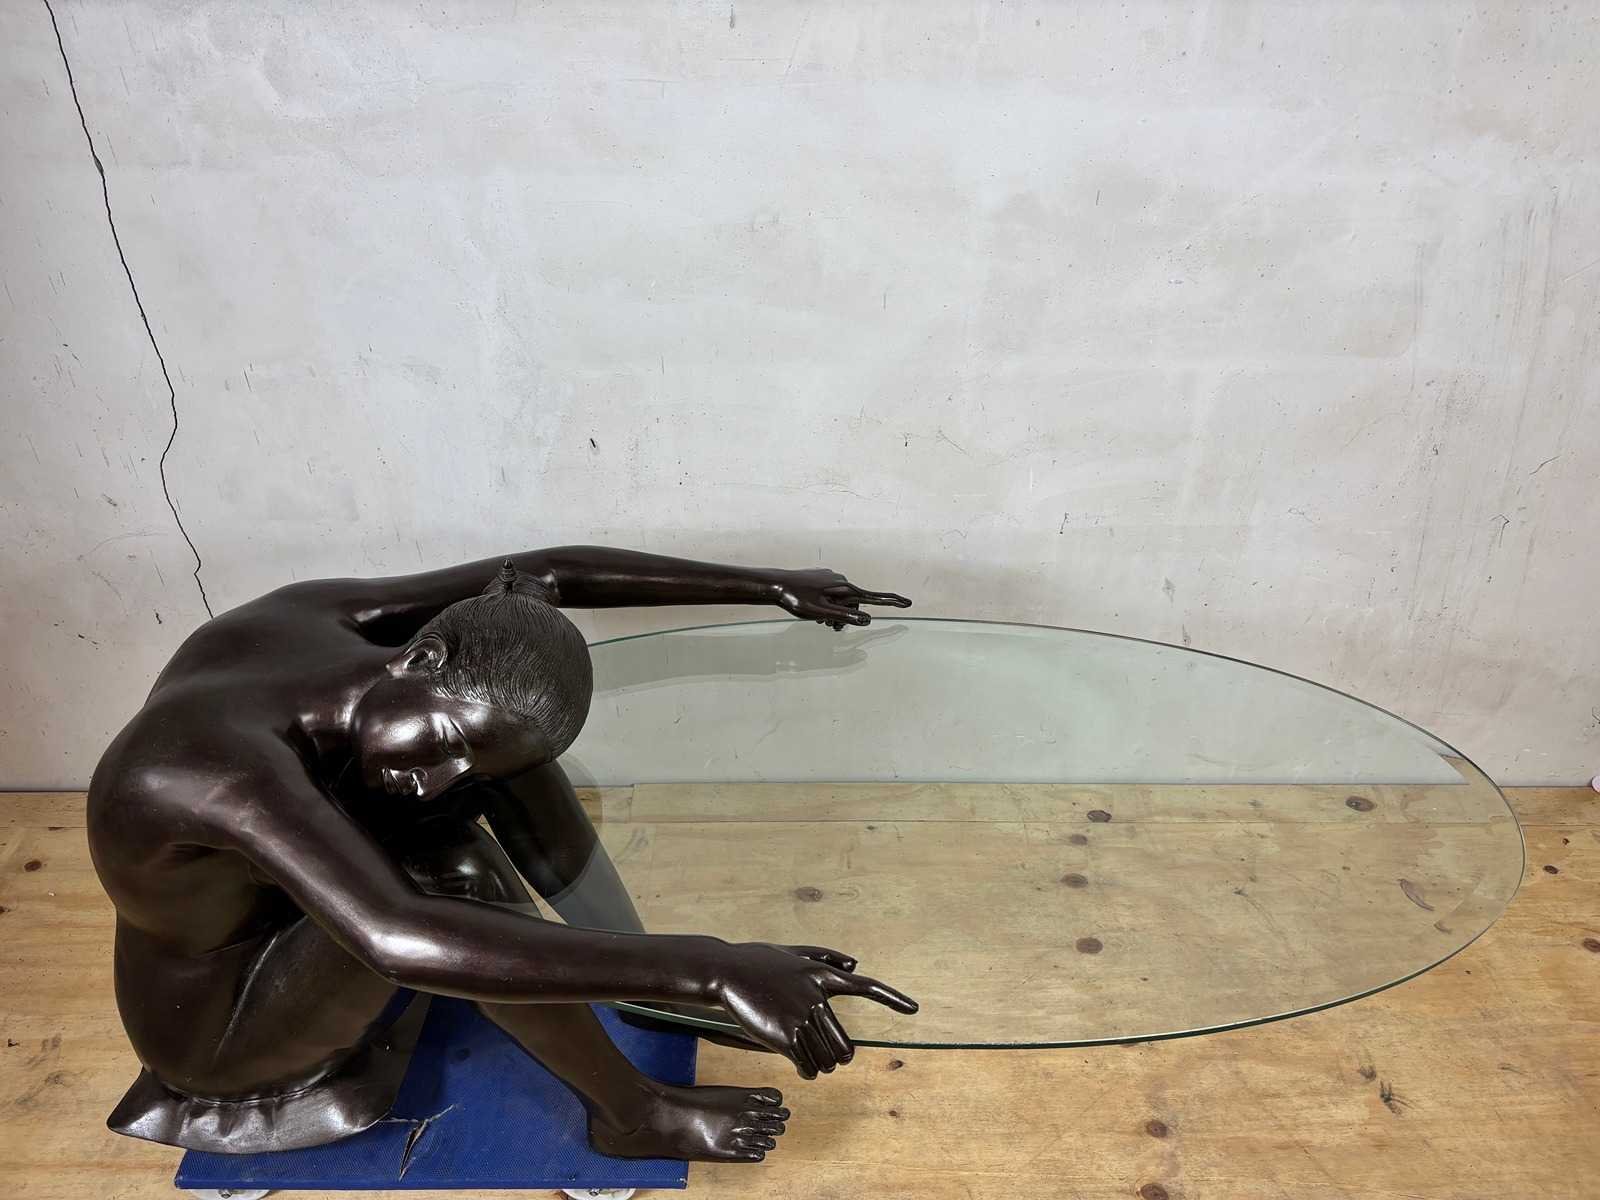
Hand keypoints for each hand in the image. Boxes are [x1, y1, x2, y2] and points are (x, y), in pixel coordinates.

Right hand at [709, 942, 917, 1077]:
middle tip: (824, 1056)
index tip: (914, 1009)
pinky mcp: (786, 1036)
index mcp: (821, 974)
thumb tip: (855, 963)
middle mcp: (817, 996)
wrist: (725, 972)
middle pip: (846, 1045)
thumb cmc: (757, 961)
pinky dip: (807, 1071)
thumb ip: (825, 956)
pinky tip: (801, 1068)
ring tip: (807, 1059)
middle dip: (837, 1056)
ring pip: (829, 1059)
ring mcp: (802, 1016)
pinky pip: (809, 1066)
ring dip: (821, 1065)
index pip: (866, 986)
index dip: (892, 998)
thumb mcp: (792, 952)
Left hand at [768, 568, 911, 629]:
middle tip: (826, 626)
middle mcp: (841, 581)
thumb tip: (867, 620)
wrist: (775, 584)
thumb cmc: (797, 599)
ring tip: (817, 619)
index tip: (908, 603)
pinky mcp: (821, 579)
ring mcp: (831, 579)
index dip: (891, 602)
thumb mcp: (821, 613)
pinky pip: (832, 595)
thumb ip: (844, 617)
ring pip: (842, 601)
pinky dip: (827, 605)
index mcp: (844, 589)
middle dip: (846, 617)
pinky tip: (812, 607)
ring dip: (835, 612)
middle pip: (854, 605)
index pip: (873, 598)